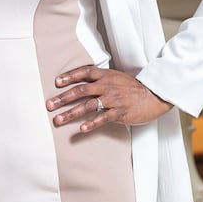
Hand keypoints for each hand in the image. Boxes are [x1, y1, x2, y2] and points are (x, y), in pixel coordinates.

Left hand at [46, 64, 171, 131]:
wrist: (153, 95)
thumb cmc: (133, 87)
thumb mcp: (116, 76)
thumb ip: (100, 78)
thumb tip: (81, 81)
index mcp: (105, 75)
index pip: (84, 72)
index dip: (69, 76)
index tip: (56, 82)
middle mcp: (107, 86)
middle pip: (80, 90)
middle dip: (63, 98)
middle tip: (49, 104)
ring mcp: (113, 99)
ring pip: (87, 105)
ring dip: (71, 113)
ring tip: (58, 120)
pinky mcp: (119, 112)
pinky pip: (102, 118)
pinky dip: (91, 123)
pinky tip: (81, 129)